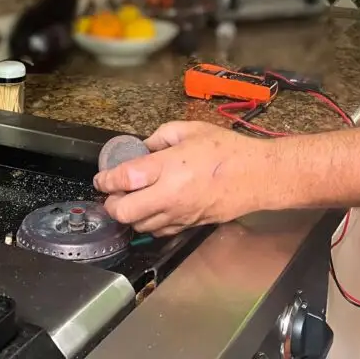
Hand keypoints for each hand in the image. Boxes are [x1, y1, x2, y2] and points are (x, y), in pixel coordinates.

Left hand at [94, 121, 269, 236]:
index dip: (106, 180)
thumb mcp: (191, 130)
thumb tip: (144, 148)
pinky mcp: (189, 225)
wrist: (258, 176)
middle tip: (112, 194)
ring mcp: (179, 214)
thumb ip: (162, 136)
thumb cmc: (228, 150)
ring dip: (129, 215)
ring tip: (131, 201)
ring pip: (139, 225)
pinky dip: (149, 223)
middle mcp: (170, 195)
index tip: (101, 178)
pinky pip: (159, 231)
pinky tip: (152, 210)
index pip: (124, 179)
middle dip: (112, 204)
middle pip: (125, 212)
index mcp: (169, 167)